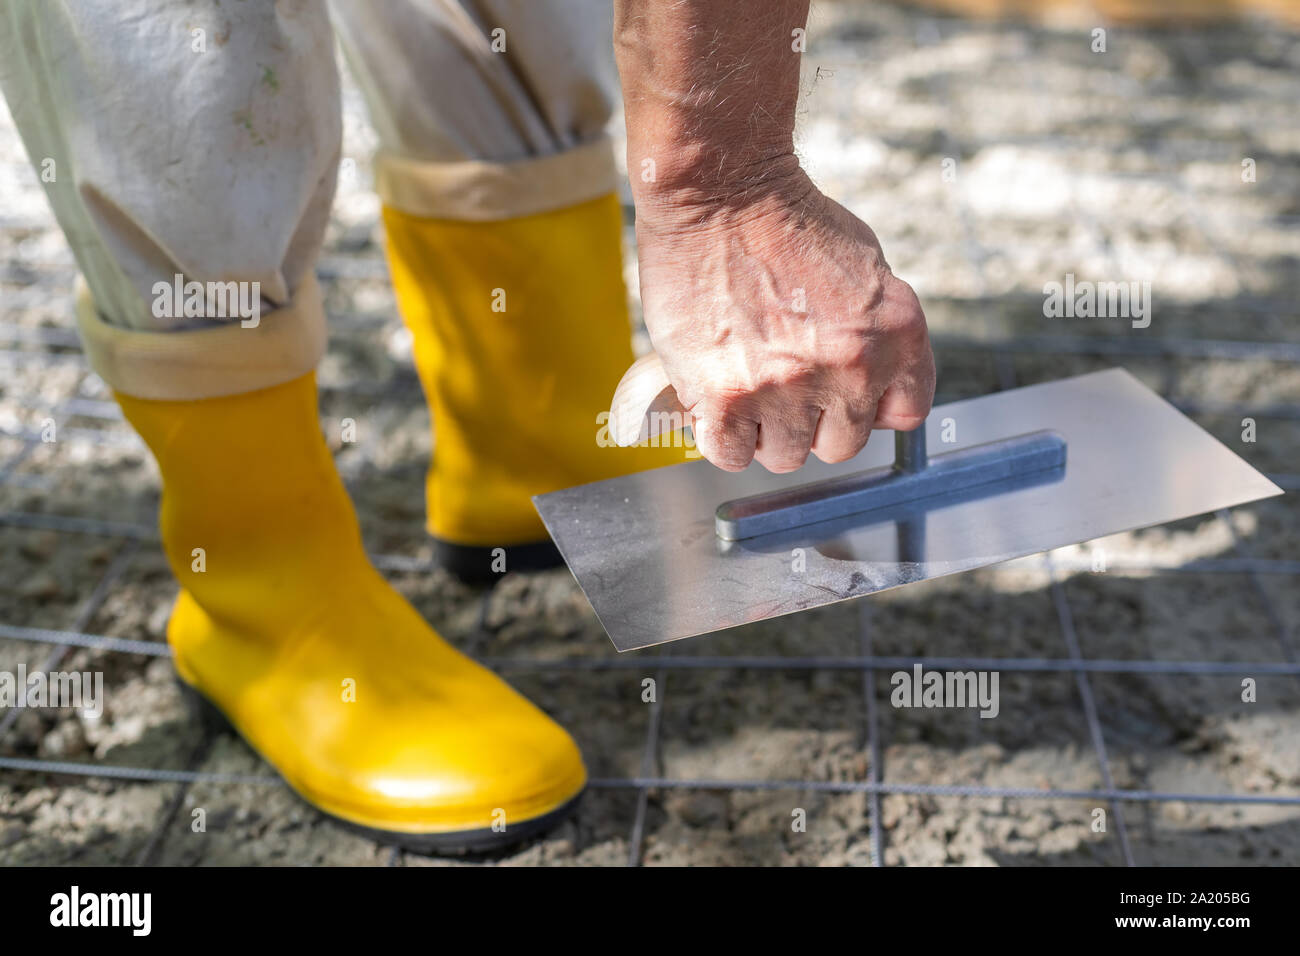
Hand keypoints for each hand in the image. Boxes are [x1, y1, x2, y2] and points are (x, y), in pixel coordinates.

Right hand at [633, 171, 935, 472]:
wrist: (720, 191)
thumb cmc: (786, 219)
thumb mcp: (870, 268)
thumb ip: (879, 333)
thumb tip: (870, 390)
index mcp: (898, 334)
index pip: (904, 416)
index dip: (867, 409)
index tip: (842, 397)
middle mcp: (850, 367)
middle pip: (839, 444)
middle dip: (812, 421)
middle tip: (782, 383)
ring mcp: (787, 386)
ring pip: (783, 455)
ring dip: (763, 430)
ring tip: (745, 383)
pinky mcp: (725, 395)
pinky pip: (728, 453)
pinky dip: (720, 436)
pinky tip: (716, 402)